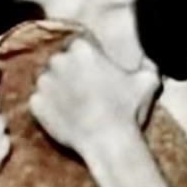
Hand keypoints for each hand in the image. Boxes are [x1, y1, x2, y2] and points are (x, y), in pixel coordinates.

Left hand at [28, 35, 160, 156]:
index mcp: (82, 48)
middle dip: (67, 71)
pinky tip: (62, 116)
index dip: (84, 58)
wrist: (109, 142)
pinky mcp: (35, 104)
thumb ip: (148, 65)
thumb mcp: (147, 81)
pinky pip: (37, 101)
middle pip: (58, 60)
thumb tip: (151, 60)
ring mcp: (44, 83)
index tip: (92, 70)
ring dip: (54, 88)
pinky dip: (46, 107)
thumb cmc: (128, 109)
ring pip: (45, 80)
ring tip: (70, 104)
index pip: (76, 44)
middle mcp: (59, 60)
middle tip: (81, 89)